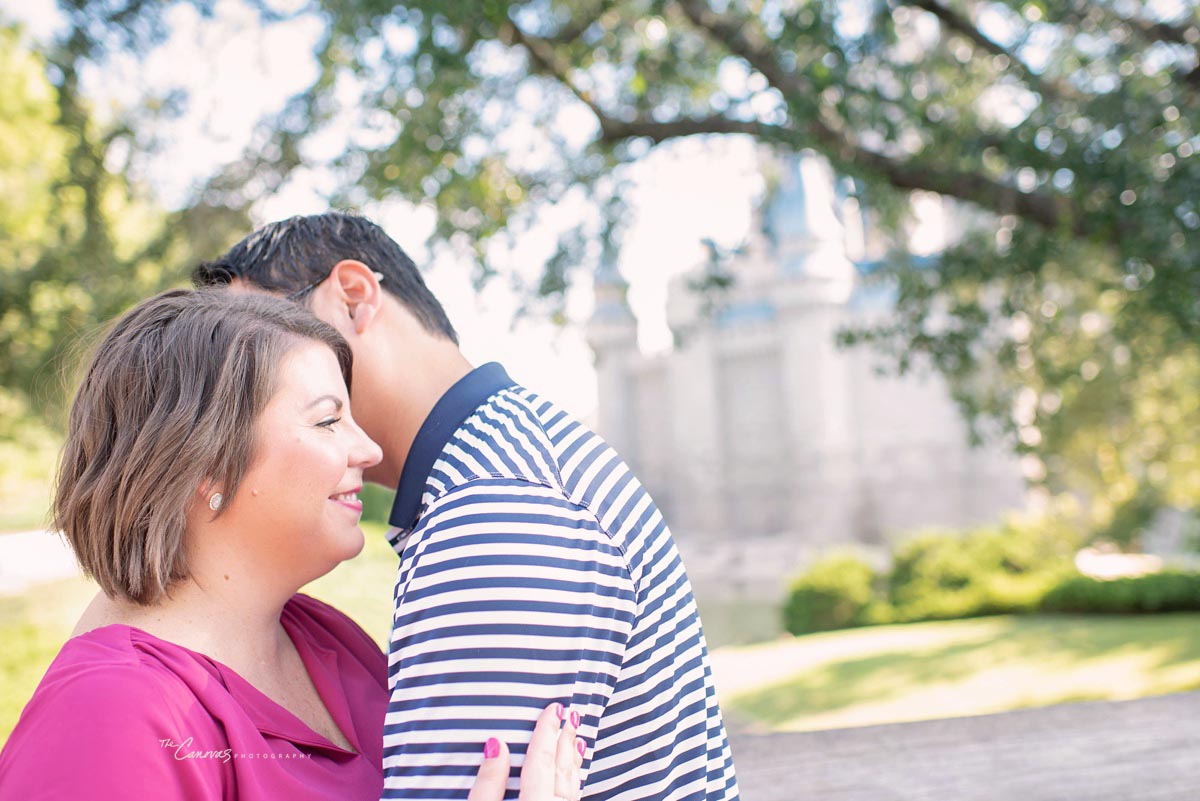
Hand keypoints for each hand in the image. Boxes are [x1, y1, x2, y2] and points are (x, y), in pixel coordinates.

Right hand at [468, 703, 585, 800]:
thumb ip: (488, 783)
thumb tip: (496, 744)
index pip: (541, 760)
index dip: (547, 732)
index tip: (554, 708)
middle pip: (561, 770)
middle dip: (565, 741)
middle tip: (571, 716)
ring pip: (571, 785)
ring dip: (573, 761)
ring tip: (577, 740)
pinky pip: (573, 798)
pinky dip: (574, 781)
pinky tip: (574, 776)